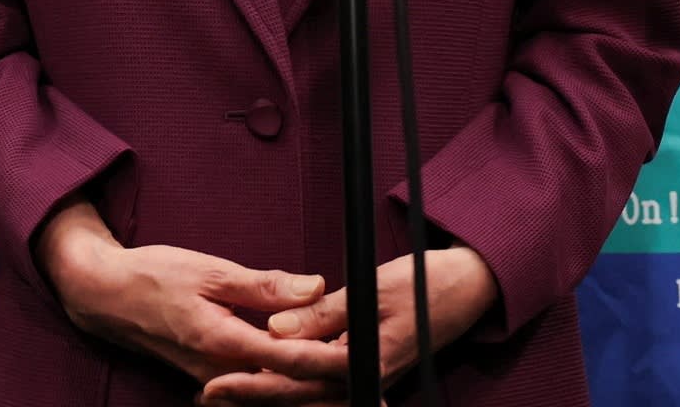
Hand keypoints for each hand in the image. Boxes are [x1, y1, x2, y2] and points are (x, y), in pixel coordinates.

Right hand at [34, 200, 350, 386]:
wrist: (105, 297)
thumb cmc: (153, 276)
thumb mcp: (211, 270)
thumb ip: (266, 285)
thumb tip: (316, 287)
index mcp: (225, 344)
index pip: (292, 361)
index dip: (334, 364)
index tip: (367, 361)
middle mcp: (222, 374)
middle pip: (288, 391)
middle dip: (331, 391)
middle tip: (373, 393)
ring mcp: (215, 381)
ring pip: (273, 396)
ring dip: (312, 393)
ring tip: (353, 393)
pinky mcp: (212, 378)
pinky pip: (255, 390)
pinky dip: (285, 388)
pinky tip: (309, 383)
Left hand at [197, 247, 500, 402]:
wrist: (470, 289)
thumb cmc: (426, 284)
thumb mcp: (371, 289)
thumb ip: (322, 313)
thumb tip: (275, 330)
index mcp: (364, 361)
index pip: (297, 375)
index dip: (254, 381)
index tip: (217, 382)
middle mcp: (364, 379)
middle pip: (298, 397)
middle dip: (253, 397)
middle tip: (208, 396)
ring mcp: (368, 379)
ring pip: (309, 397)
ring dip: (269, 396)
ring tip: (226, 396)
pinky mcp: (368, 370)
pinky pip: (323, 387)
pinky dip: (293, 387)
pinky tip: (267, 383)